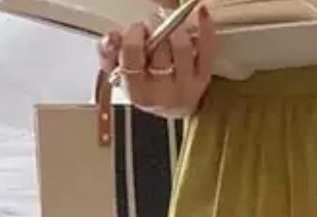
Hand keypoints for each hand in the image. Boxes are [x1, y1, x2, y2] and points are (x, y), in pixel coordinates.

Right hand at [98, 7, 216, 117]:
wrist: (171, 105)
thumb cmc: (143, 84)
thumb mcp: (118, 73)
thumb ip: (109, 52)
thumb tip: (111, 37)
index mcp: (138, 91)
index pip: (133, 54)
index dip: (133, 35)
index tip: (135, 29)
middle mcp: (164, 92)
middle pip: (159, 48)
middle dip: (153, 28)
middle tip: (150, 25)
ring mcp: (187, 86)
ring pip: (182, 46)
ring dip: (173, 26)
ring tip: (166, 22)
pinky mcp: (204, 77)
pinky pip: (207, 48)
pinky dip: (205, 27)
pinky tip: (200, 12)